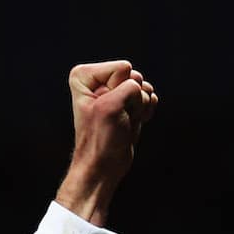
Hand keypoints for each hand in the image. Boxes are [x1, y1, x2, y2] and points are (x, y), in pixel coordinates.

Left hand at [55, 60, 157, 225]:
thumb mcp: (110, 107)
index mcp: (84, 76)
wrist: (105, 165)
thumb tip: (143, 88)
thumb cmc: (101, 139)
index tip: (106, 111)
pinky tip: (132, 123)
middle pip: (134, 77)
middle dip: (132, 100)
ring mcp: (115, 91)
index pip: (123, 68)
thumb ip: (129, 86)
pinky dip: (145, 111)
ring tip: (123, 122)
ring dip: (139, 107)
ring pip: (144, 87)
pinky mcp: (128, 103)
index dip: (119, 91)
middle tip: (117, 118)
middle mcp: (98, 80)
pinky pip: (149, 96)